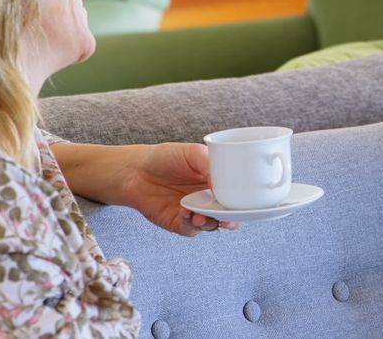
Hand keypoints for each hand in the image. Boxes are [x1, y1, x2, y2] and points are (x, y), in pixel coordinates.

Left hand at [118, 143, 239, 236]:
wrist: (135, 169)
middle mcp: (208, 199)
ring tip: (201, 216)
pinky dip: (192, 224)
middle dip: (232, 220)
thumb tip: (226, 182)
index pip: (237, 196)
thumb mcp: (193, 153)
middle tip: (229, 220)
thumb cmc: (165, 157)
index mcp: (217, 182)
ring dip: (209, 223)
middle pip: (228, 215)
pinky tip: (187, 213)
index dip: (244, 204)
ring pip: (210, 224)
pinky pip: (191, 229)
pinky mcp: (179, 223)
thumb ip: (211, 165)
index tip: (247, 207)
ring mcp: (194, 212)